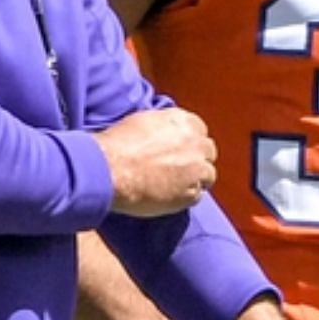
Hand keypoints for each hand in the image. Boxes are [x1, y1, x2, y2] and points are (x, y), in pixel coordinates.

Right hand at [96, 106, 217, 216]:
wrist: (111, 169)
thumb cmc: (118, 145)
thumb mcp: (143, 122)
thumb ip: (163, 127)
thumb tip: (163, 134)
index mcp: (184, 121)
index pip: (199, 131)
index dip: (189, 143)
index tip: (180, 150)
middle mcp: (195, 143)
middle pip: (207, 152)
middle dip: (196, 159)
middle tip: (179, 169)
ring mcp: (197, 168)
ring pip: (207, 175)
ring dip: (195, 180)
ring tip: (173, 186)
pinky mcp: (191, 192)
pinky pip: (196, 196)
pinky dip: (184, 197)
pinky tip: (167, 198)